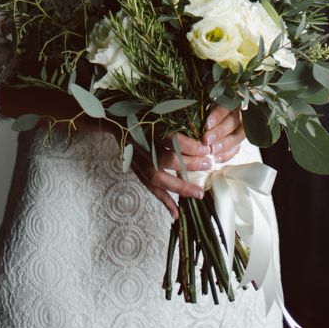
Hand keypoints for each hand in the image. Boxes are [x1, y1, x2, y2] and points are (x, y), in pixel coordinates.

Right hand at [129, 107, 245, 219]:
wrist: (120, 123)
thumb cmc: (145, 117)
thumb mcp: (160, 114)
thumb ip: (177, 124)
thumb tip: (202, 137)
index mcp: (150, 130)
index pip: (172, 139)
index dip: (190, 145)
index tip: (206, 148)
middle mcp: (143, 147)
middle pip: (167, 159)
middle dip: (189, 165)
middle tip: (208, 164)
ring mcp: (139, 163)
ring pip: (159, 178)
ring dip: (180, 187)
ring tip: (199, 193)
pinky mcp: (139, 173)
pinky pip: (152, 190)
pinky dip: (165, 202)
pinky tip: (177, 213)